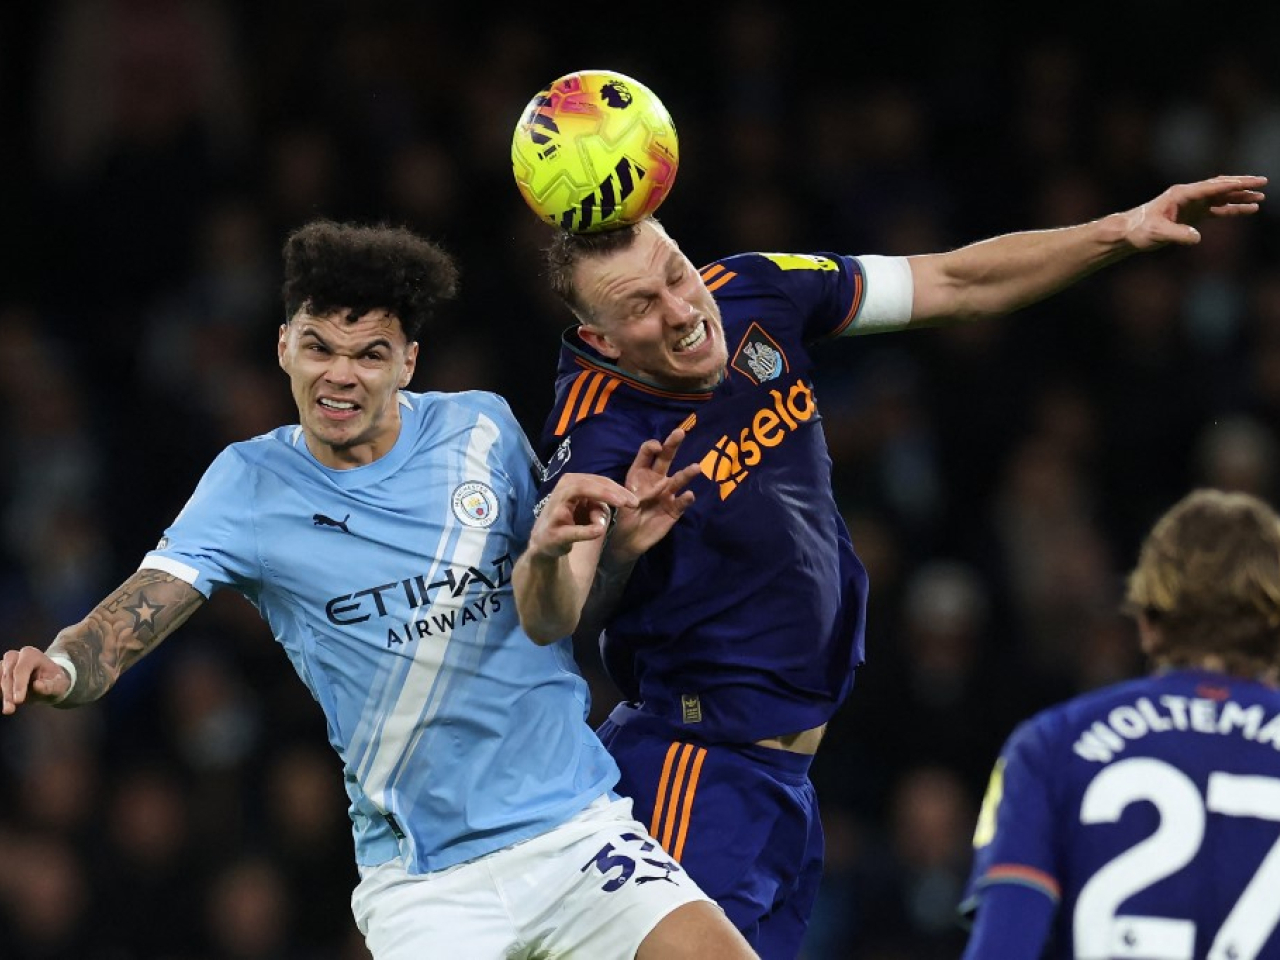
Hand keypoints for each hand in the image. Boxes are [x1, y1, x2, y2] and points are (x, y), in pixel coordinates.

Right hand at [1, 646, 71, 713]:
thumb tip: (37, 685)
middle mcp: (15, 657)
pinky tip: (4, 703)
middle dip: (9, 692)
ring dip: (2, 694)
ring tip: (8, 710)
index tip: (18, 700)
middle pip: (8, 674)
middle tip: (11, 709)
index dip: (19, 684)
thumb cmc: (55, 681)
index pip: (21, 668)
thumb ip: (50, 685)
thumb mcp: (59, 684)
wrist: (48, 682)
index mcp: (31, 654)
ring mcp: (4, 664)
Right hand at [527, 473, 638, 559]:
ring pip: (578, 492)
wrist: (545, 543)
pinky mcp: (553, 532)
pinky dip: (585, 530)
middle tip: (633, 502)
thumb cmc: (571, 521)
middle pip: (589, 482)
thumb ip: (602, 505)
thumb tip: (611, 508)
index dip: (618, 488)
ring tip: (621, 504)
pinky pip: (570, 530)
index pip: (598, 481)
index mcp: (572, 483)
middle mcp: (562, 490)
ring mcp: (556, 509)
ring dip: (602, 497)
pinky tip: (599, 530)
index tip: (635, 500)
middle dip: (612, 490)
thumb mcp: (589, 510)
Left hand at [607, 428, 699, 564]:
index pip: (647, 454)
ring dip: (686, 473)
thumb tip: (636, 487)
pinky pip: (681, 503)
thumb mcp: (619, 498)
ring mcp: (667, 494)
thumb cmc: (622, 515)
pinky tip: (689, 495)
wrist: (627, 540)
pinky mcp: (674, 510)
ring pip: (678, 480)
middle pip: (665, 459)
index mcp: (640, 473)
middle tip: (680, 432)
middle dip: (672, 445)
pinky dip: (685, 499)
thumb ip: (628, 488)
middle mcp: (655, 479)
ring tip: (696, 467)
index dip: (651, 447)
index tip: (656, 448)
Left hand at [1123, 174, 1266, 249]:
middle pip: (1220, 187)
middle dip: (1242, 184)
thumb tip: (1197, 237)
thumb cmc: (1140, 231)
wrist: (1129, 233)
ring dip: (1240, 197)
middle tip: (1264, 182)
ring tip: (1261, 197)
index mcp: (1182, 194)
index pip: (1213, 186)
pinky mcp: (1192, 214)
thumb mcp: (1157, 233)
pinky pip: (1217, 209)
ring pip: (1221, 197)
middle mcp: (1189, 195)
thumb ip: (1178, 234)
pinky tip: (1247, 210)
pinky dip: (1232, 209)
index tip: (1253, 181)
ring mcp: (1192, 204)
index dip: (1233, 184)